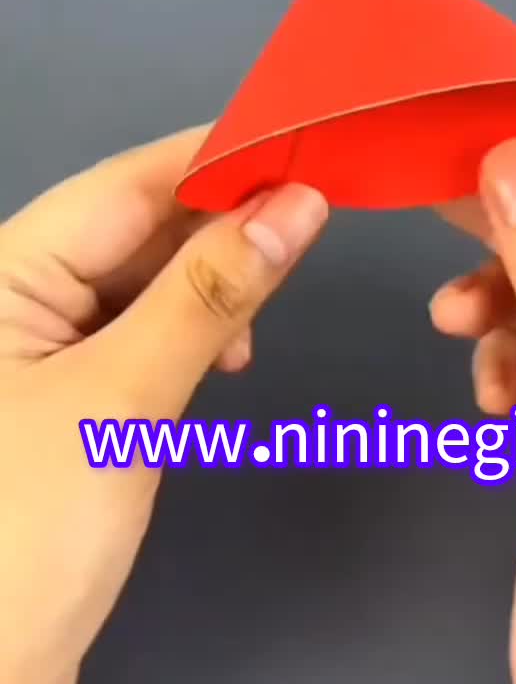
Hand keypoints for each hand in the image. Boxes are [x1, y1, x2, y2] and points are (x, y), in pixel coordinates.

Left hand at [0, 130, 327, 683]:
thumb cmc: (23, 538)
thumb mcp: (124, 399)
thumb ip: (209, 294)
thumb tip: (293, 205)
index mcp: (3, 272)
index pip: (125, 183)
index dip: (218, 158)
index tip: (304, 144)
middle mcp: (16, 293)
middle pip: (137, 224)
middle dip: (225, 217)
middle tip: (315, 212)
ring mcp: (41, 344)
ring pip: (146, 277)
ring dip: (214, 279)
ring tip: (270, 298)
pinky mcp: (69, 391)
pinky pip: (143, 329)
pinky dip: (194, 329)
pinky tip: (229, 351)